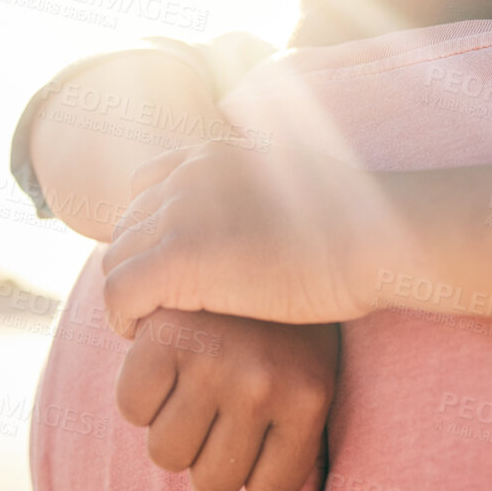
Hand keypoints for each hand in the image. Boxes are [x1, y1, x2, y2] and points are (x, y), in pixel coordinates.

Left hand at [102, 138, 408, 332]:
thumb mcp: (299, 184)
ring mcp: (181, 214)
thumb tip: (265, 213)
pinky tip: (146, 337)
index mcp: (215, 153)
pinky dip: (122, 318)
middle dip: (136, 267)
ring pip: (116, 260)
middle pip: (127, 226)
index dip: (149, 233)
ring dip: (126, 296)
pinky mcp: (180, 260)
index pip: (146, 187)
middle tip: (154, 308)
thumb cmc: (357, 222)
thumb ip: (262, 189)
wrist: (375, 236)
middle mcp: (189, 174)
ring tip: (150, 326)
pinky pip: (118, 293)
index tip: (167, 271)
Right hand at [115, 307, 337, 490]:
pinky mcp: (164, 336)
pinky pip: (131, 407)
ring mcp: (213, 360)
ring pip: (166, 453)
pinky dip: (141, 393)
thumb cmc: (287, 330)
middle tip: (223, 402)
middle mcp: (264, 382)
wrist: (263, 236)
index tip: (264, 425)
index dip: (257, 466)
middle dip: (211, 450)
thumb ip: (303, 463)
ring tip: (194, 384)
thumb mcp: (311, 386)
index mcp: (309, 397)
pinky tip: (166, 361)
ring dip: (173, 428)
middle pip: (211, 481)